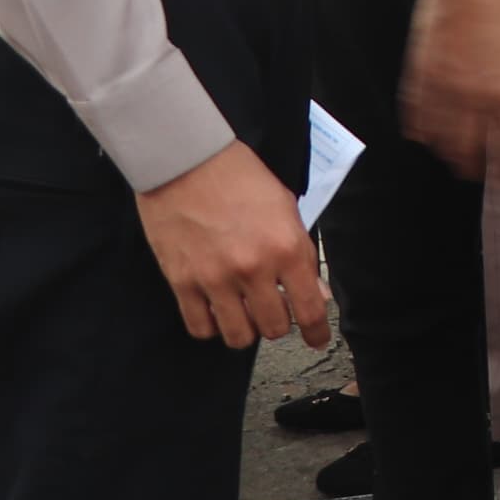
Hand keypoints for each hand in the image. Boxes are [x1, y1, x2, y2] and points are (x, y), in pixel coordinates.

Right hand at [136, 139, 328, 347]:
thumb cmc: (240, 177)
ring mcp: (216, 279)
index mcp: (286, 248)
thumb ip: (300, 253)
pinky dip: (211, 325)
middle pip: (274, 328)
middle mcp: (253, 269)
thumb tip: (315, 292)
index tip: (317, 340)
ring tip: (243, 312)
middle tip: (273, 310)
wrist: (186, 160)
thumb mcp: (286, 209)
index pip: (310, 309)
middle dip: (278, 324)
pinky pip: (200, 327)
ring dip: (246, 329)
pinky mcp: (182, 282)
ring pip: (238, 336)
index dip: (317, 332)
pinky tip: (215, 311)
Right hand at [404, 0, 499, 182]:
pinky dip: (422, 131)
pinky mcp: (418, 75)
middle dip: (477, 171)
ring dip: (450, 155)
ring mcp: (440, 88)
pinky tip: (429, 136)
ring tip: (458, 161)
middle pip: (468, 153)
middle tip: (484, 176)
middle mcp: (470, 98)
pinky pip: (415, 116)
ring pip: (438, 140)